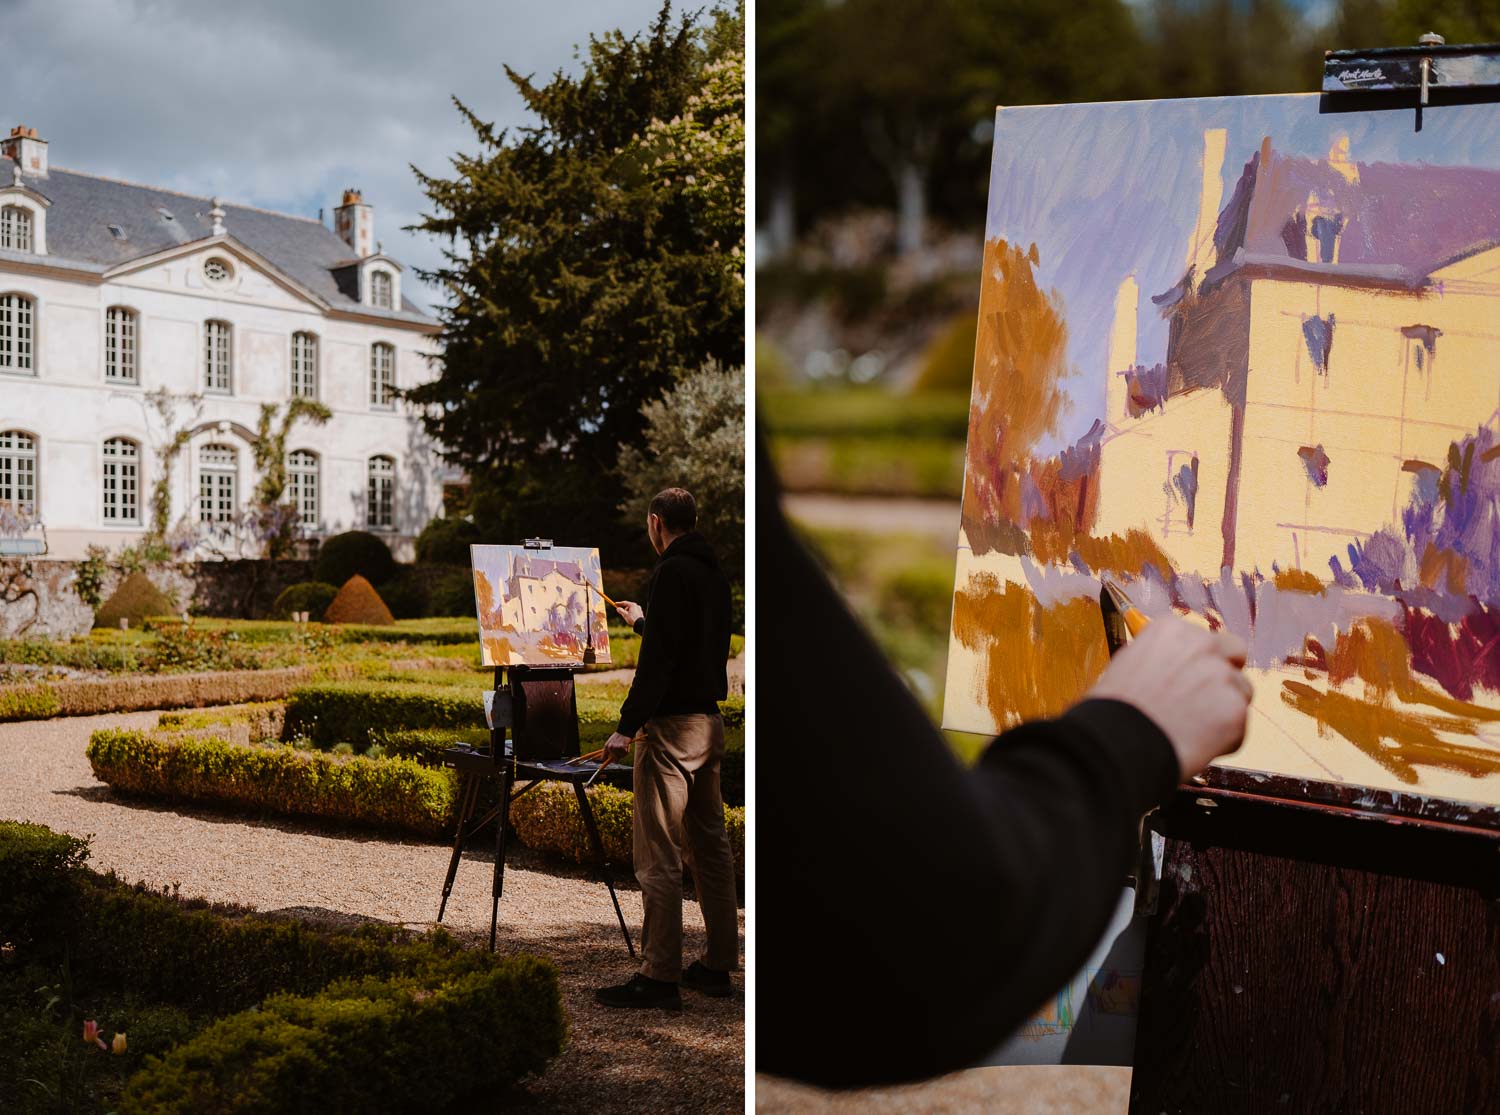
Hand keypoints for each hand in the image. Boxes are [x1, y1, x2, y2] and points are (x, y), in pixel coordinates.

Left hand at [603, 731, 633, 760]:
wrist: (624, 731)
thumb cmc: (618, 737)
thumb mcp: (610, 742)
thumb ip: (608, 750)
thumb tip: (607, 759)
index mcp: (606, 746)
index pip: (603, 758)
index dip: (606, 760)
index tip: (608, 760)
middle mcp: (610, 747)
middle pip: (613, 759)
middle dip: (617, 757)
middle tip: (620, 752)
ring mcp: (616, 748)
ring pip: (620, 757)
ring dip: (622, 754)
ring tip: (623, 747)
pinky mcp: (622, 747)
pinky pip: (625, 754)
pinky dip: (626, 751)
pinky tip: (626, 746)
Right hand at [614, 600, 643, 625]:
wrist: (640, 624)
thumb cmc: (632, 619)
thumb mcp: (625, 615)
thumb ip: (620, 611)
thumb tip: (618, 608)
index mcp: (633, 605)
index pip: (624, 603)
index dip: (619, 603)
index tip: (615, 604)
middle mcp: (636, 606)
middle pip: (628, 606)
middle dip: (624, 609)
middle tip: (620, 612)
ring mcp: (639, 609)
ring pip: (631, 609)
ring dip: (627, 612)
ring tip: (626, 617)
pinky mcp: (640, 613)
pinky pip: (634, 612)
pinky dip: (630, 613)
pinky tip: (630, 618)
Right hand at [1085, 616, 1251, 779]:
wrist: (1117, 743)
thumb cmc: (1114, 710)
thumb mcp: (1129, 664)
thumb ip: (1162, 659)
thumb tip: (1176, 669)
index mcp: (1171, 630)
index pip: (1203, 638)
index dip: (1198, 661)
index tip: (1188, 677)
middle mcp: (1202, 645)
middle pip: (1235, 653)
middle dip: (1225, 673)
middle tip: (1206, 698)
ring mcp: (1222, 677)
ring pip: (1241, 692)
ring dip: (1224, 709)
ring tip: (1192, 729)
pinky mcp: (1235, 711)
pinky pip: (1240, 727)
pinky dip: (1224, 739)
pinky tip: (1195, 744)